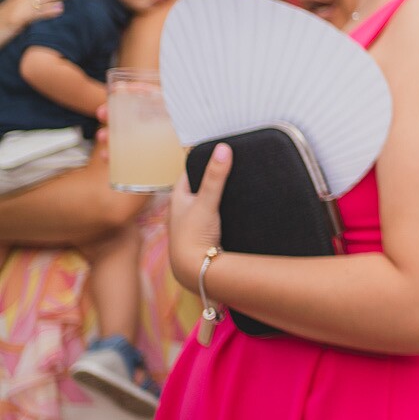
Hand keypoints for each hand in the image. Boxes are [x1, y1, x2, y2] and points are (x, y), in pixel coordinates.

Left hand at [168, 144, 228, 287]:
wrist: (197, 271)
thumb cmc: (192, 237)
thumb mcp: (206, 202)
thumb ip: (215, 176)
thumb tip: (223, 147)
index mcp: (178, 198)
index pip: (190, 171)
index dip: (204, 160)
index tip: (219, 150)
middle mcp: (184, 209)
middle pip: (201, 186)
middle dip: (215, 177)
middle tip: (234, 165)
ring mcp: (195, 223)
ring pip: (209, 202)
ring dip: (221, 195)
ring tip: (240, 184)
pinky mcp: (206, 234)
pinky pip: (217, 216)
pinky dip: (226, 211)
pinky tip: (238, 210)